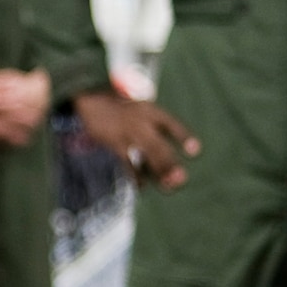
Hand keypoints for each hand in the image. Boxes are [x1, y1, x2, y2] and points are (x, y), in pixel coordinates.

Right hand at [73, 89, 199, 187]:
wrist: (91, 99)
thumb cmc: (119, 108)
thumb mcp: (138, 109)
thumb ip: (152, 128)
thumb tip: (164, 157)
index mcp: (150, 111)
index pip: (171, 125)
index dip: (183, 137)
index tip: (195, 151)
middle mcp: (141, 121)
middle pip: (160, 145)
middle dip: (171, 163)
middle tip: (181, 179)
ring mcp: (128, 132)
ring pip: (147, 154)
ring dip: (158, 171)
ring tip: (168, 187)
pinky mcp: (114, 142)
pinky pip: (127, 162)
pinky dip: (135, 175)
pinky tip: (141, 185)